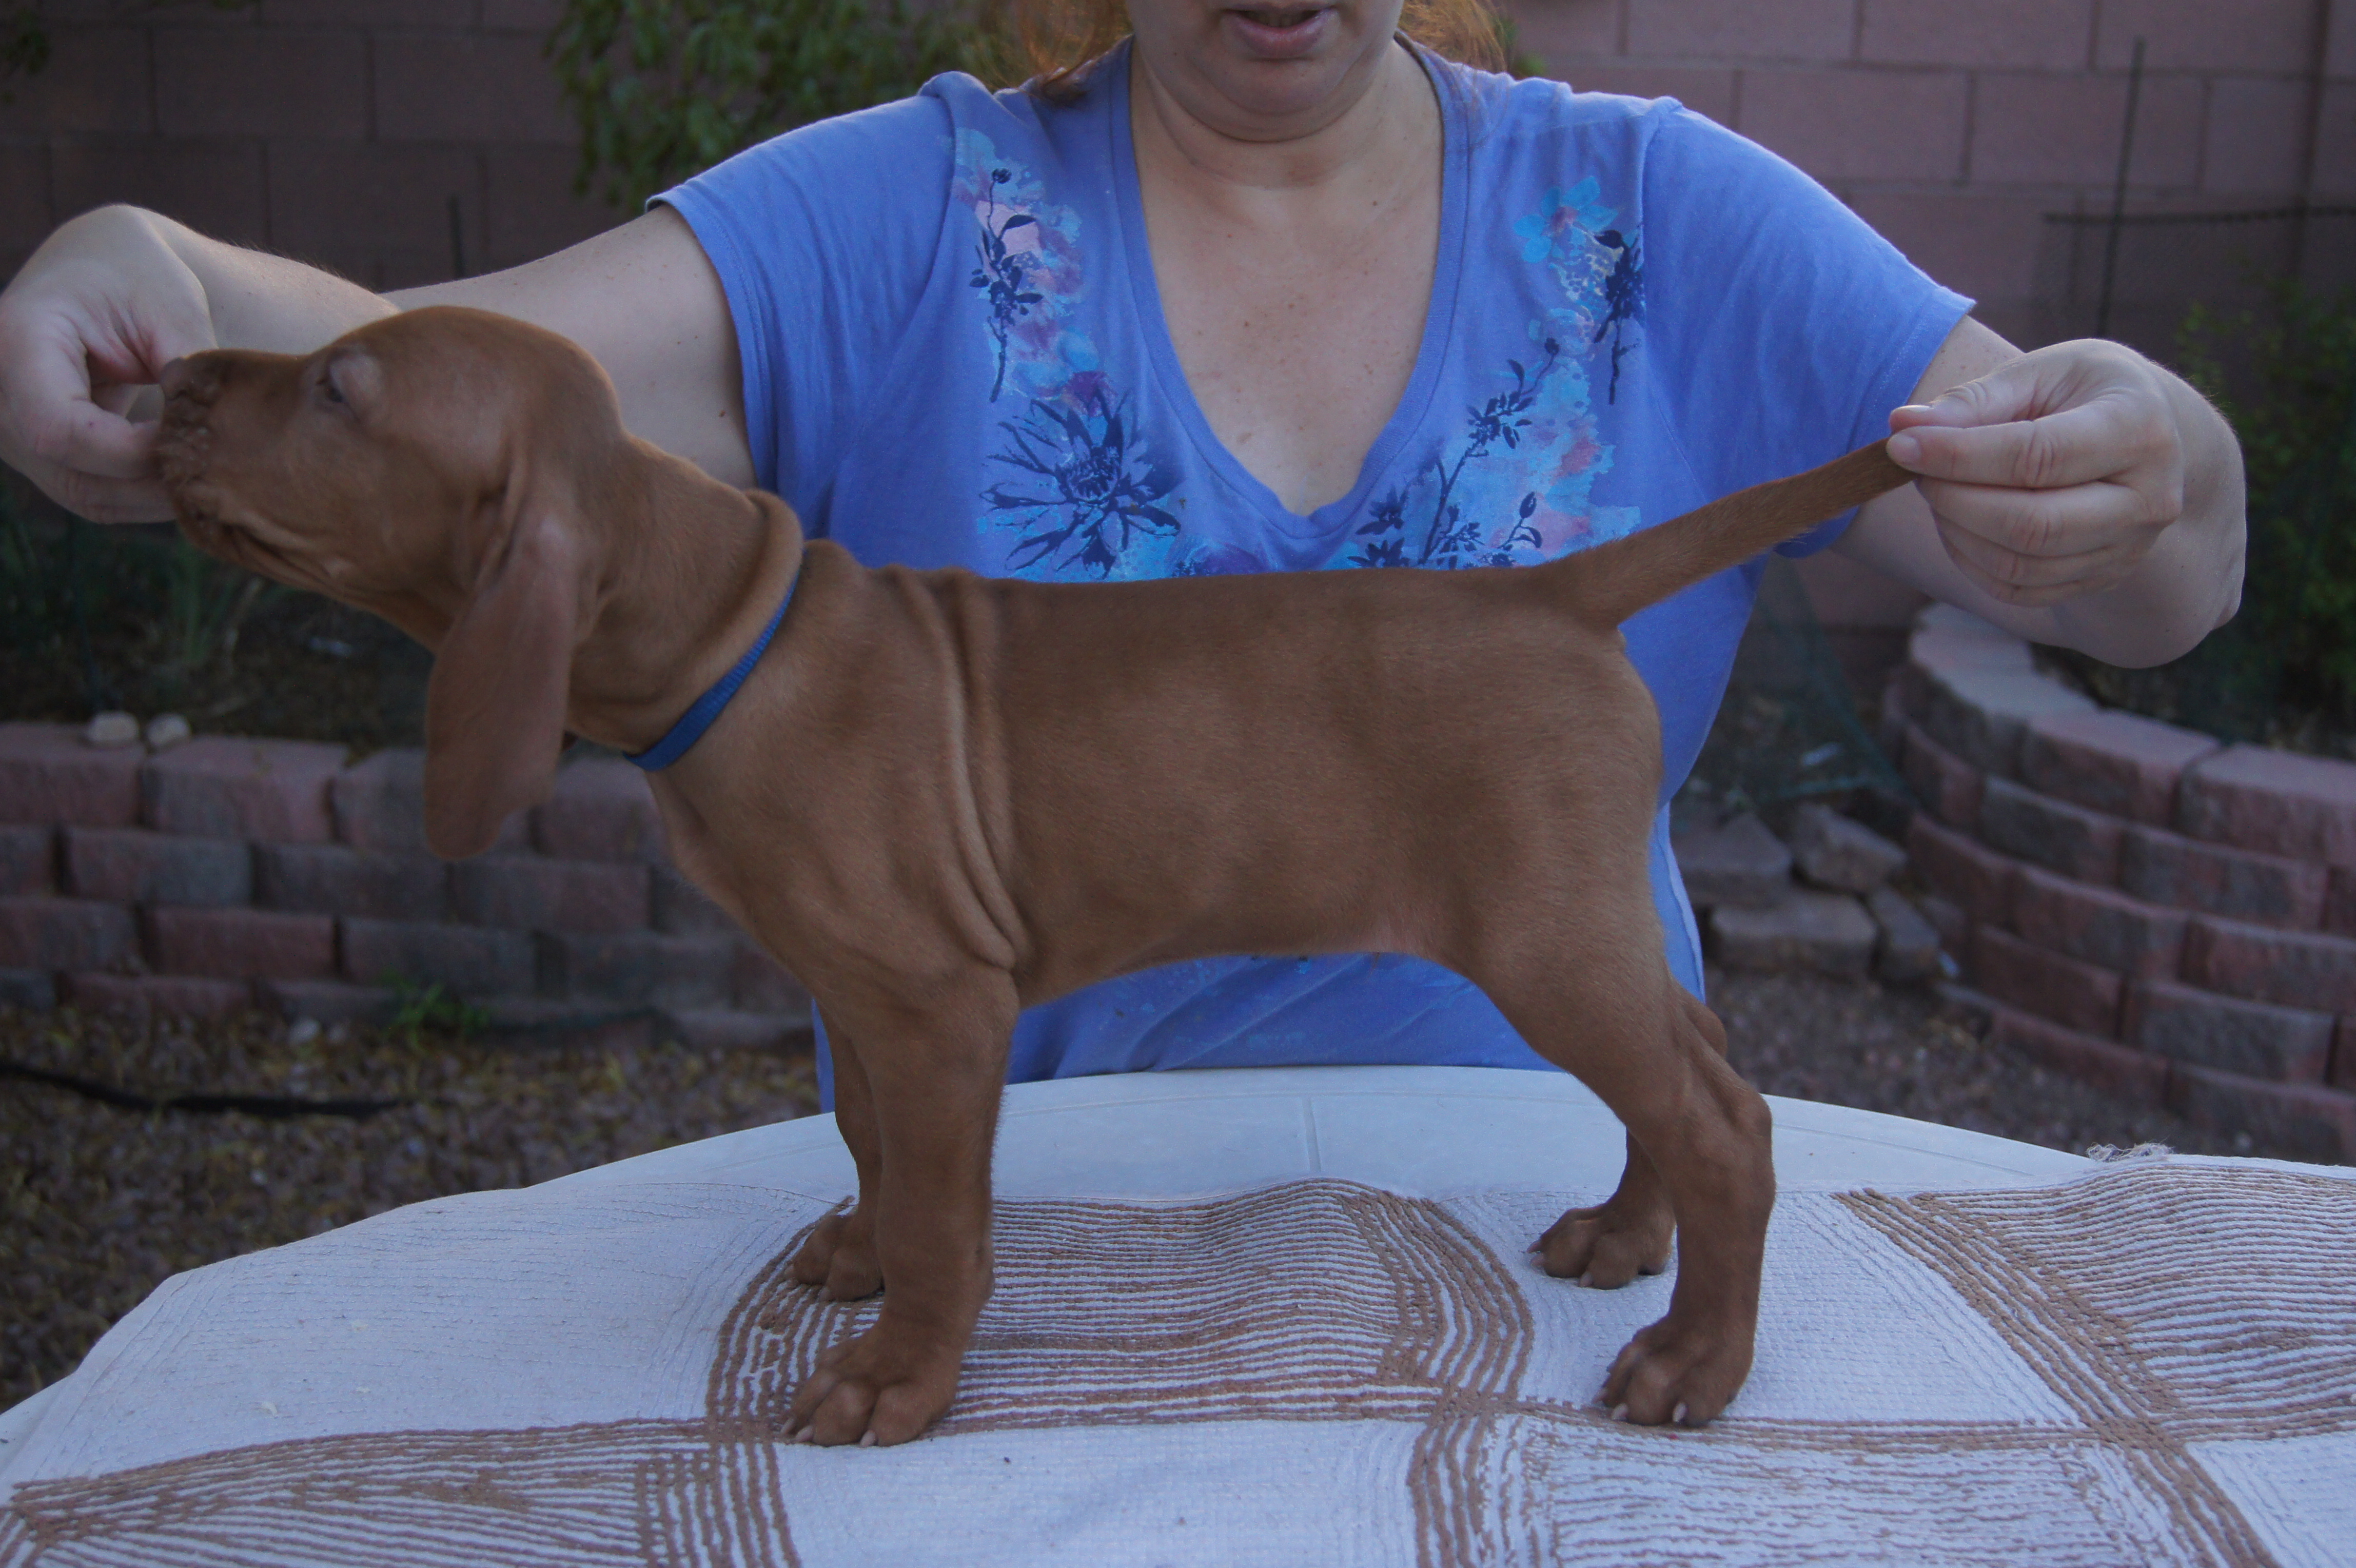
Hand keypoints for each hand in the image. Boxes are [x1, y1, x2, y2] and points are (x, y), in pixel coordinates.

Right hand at [0, 206, 217, 523]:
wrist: (102, 270)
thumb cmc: (137, 275)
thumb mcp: (171, 305)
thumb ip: (188, 367)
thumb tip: (216, 433)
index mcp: (16, 339)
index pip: (58, 429)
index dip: (131, 452)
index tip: (193, 439)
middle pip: (73, 474)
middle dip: (154, 482)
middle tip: (220, 468)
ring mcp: (13, 429)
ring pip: (85, 496)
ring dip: (154, 496)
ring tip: (209, 470)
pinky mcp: (40, 452)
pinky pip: (93, 493)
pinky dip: (145, 494)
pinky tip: (186, 473)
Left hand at [1884, 339, 2189, 609]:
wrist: (2140, 436)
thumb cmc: (2083, 393)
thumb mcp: (2041, 371)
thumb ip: (1976, 399)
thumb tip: (1904, 425)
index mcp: (2139, 428)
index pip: (2037, 456)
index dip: (1959, 456)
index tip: (1901, 444)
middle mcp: (2149, 497)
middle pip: (2031, 524)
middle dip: (1953, 499)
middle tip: (1916, 470)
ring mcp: (2129, 547)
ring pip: (2020, 563)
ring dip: (1956, 530)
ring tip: (1937, 490)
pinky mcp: (2101, 578)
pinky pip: (2019, 589)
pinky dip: (1970, 561)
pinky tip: (1957, 523)